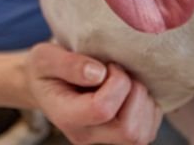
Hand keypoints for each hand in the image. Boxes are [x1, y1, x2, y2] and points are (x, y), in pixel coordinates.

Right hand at [24, 43, 161, 144]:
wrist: (47, 85)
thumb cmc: (46, 69)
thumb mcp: (45, 57)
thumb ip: (68, 64)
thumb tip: (98, 73)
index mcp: (66, 116)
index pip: (102, 110)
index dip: (116, 82)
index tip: (107, 65)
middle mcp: (87, 135)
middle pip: (128, 131)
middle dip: (134, 94)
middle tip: (120, 73)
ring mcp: (105, 140)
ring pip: (142, 134)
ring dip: (143, 100)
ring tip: (125, 81)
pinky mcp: (121, 137)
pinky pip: (148, 130)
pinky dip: (148, 107)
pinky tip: (130, 91)